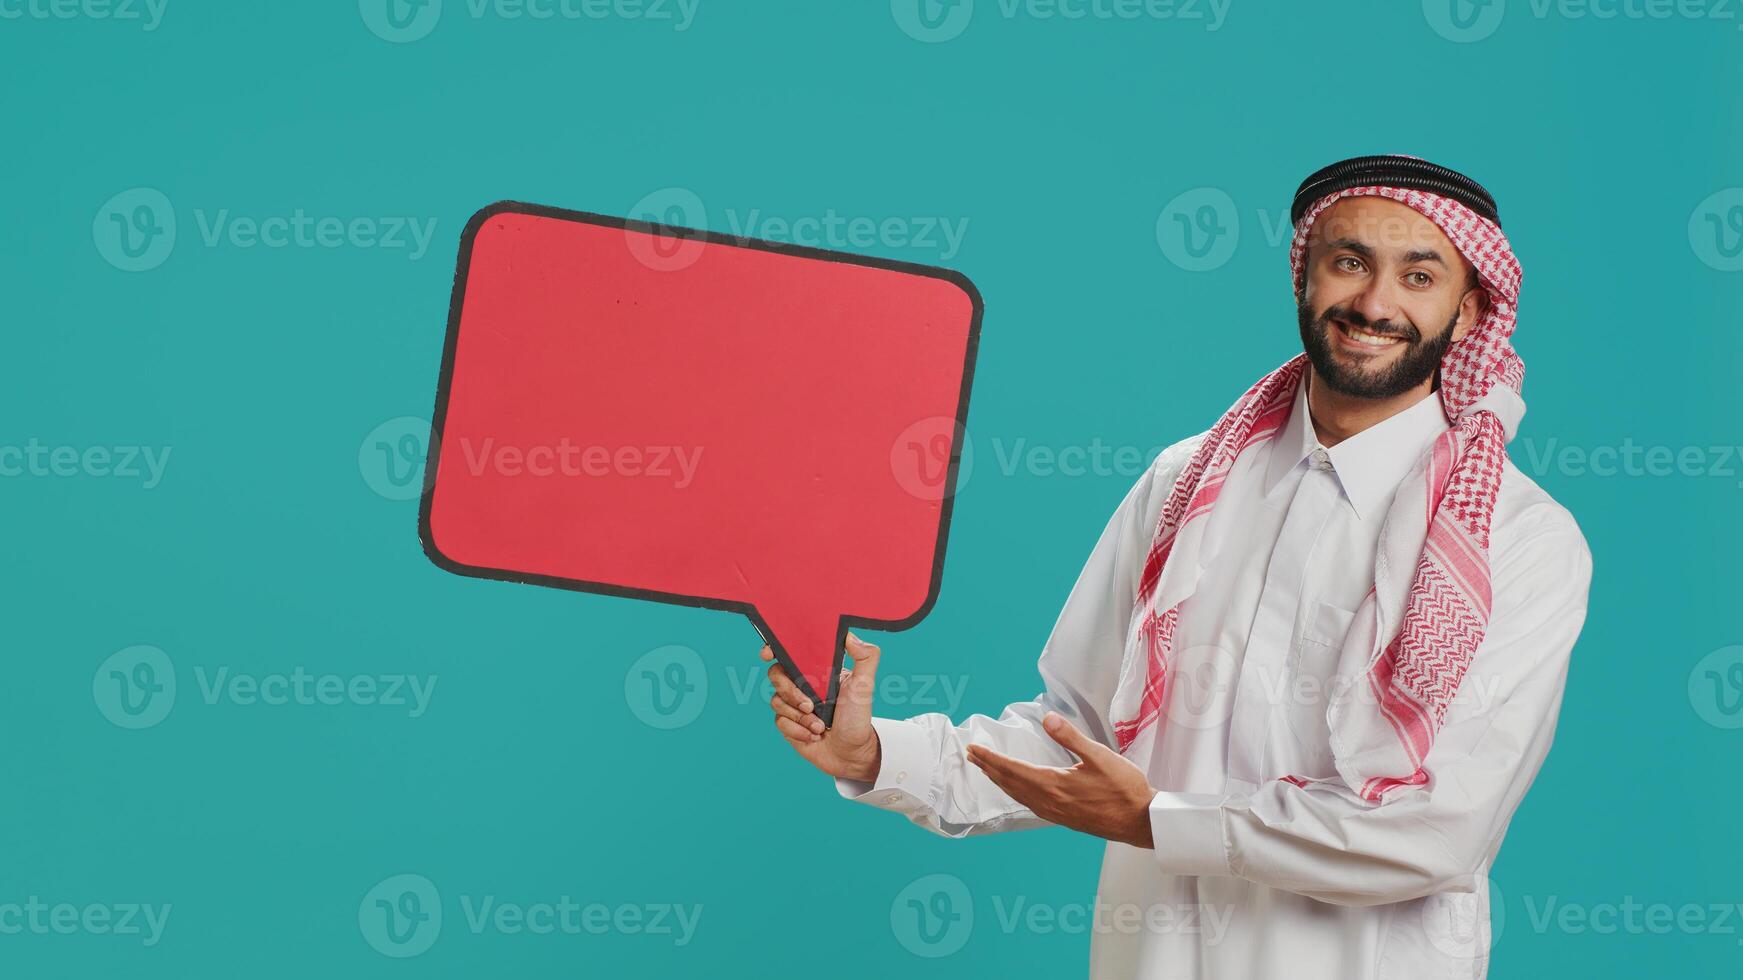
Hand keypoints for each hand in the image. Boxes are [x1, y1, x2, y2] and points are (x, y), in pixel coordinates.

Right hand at [761, 633, 882, 782]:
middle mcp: (802, 685)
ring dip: (799, 717)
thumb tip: (850, 635)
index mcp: (817, 670)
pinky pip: (780, 722)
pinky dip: (797, 730)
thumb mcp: (865, 685)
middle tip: (810, 705)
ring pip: (777, 701)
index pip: (791, 653)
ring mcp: (793, 705)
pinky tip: (813, 736)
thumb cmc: (858, 718)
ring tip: (820, 727)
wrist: (852, 755)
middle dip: (791, 692)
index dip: (775, 649)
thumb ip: (865, 657)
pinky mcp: (788, 724)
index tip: (769, 654)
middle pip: (776, 675)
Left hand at [966, 711, 1156, 847]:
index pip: (1013, 769)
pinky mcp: (1063, 818)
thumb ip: (1071, 737)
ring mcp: (1055, 813)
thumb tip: (1048, 718)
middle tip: (971, 755)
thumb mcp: (1100, 756)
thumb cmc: (1124, 789)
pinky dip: (1016, 793)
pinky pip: (1030, 804)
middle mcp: (1049, 802)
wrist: (1140, 822)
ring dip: (1000, 781)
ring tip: (987, 770)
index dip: (991, 758)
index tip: (974, 748)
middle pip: (1010, 783)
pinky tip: (1018, 790)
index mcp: (1054, 785)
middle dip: (989, 768)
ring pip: (1018, 795)